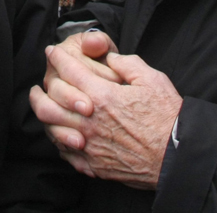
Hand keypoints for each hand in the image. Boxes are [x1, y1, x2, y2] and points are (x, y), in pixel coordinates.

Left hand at [31, 48, 181, 188]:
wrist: (178, 155)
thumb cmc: (168, 117)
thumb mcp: (152, 79)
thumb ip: (126, 63)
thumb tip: (109, 58)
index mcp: (103, 96)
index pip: (69, 72)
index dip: (57, 58)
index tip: (51, 51)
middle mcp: (90, 122)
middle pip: (49, 103)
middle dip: (40, 88)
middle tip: (39, 82)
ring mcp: (90, 145)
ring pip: (52, 129)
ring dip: (44, 115)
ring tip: (42, 107)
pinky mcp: (94, 164)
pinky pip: (65, 152)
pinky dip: (58, 140)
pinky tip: (60, 133)